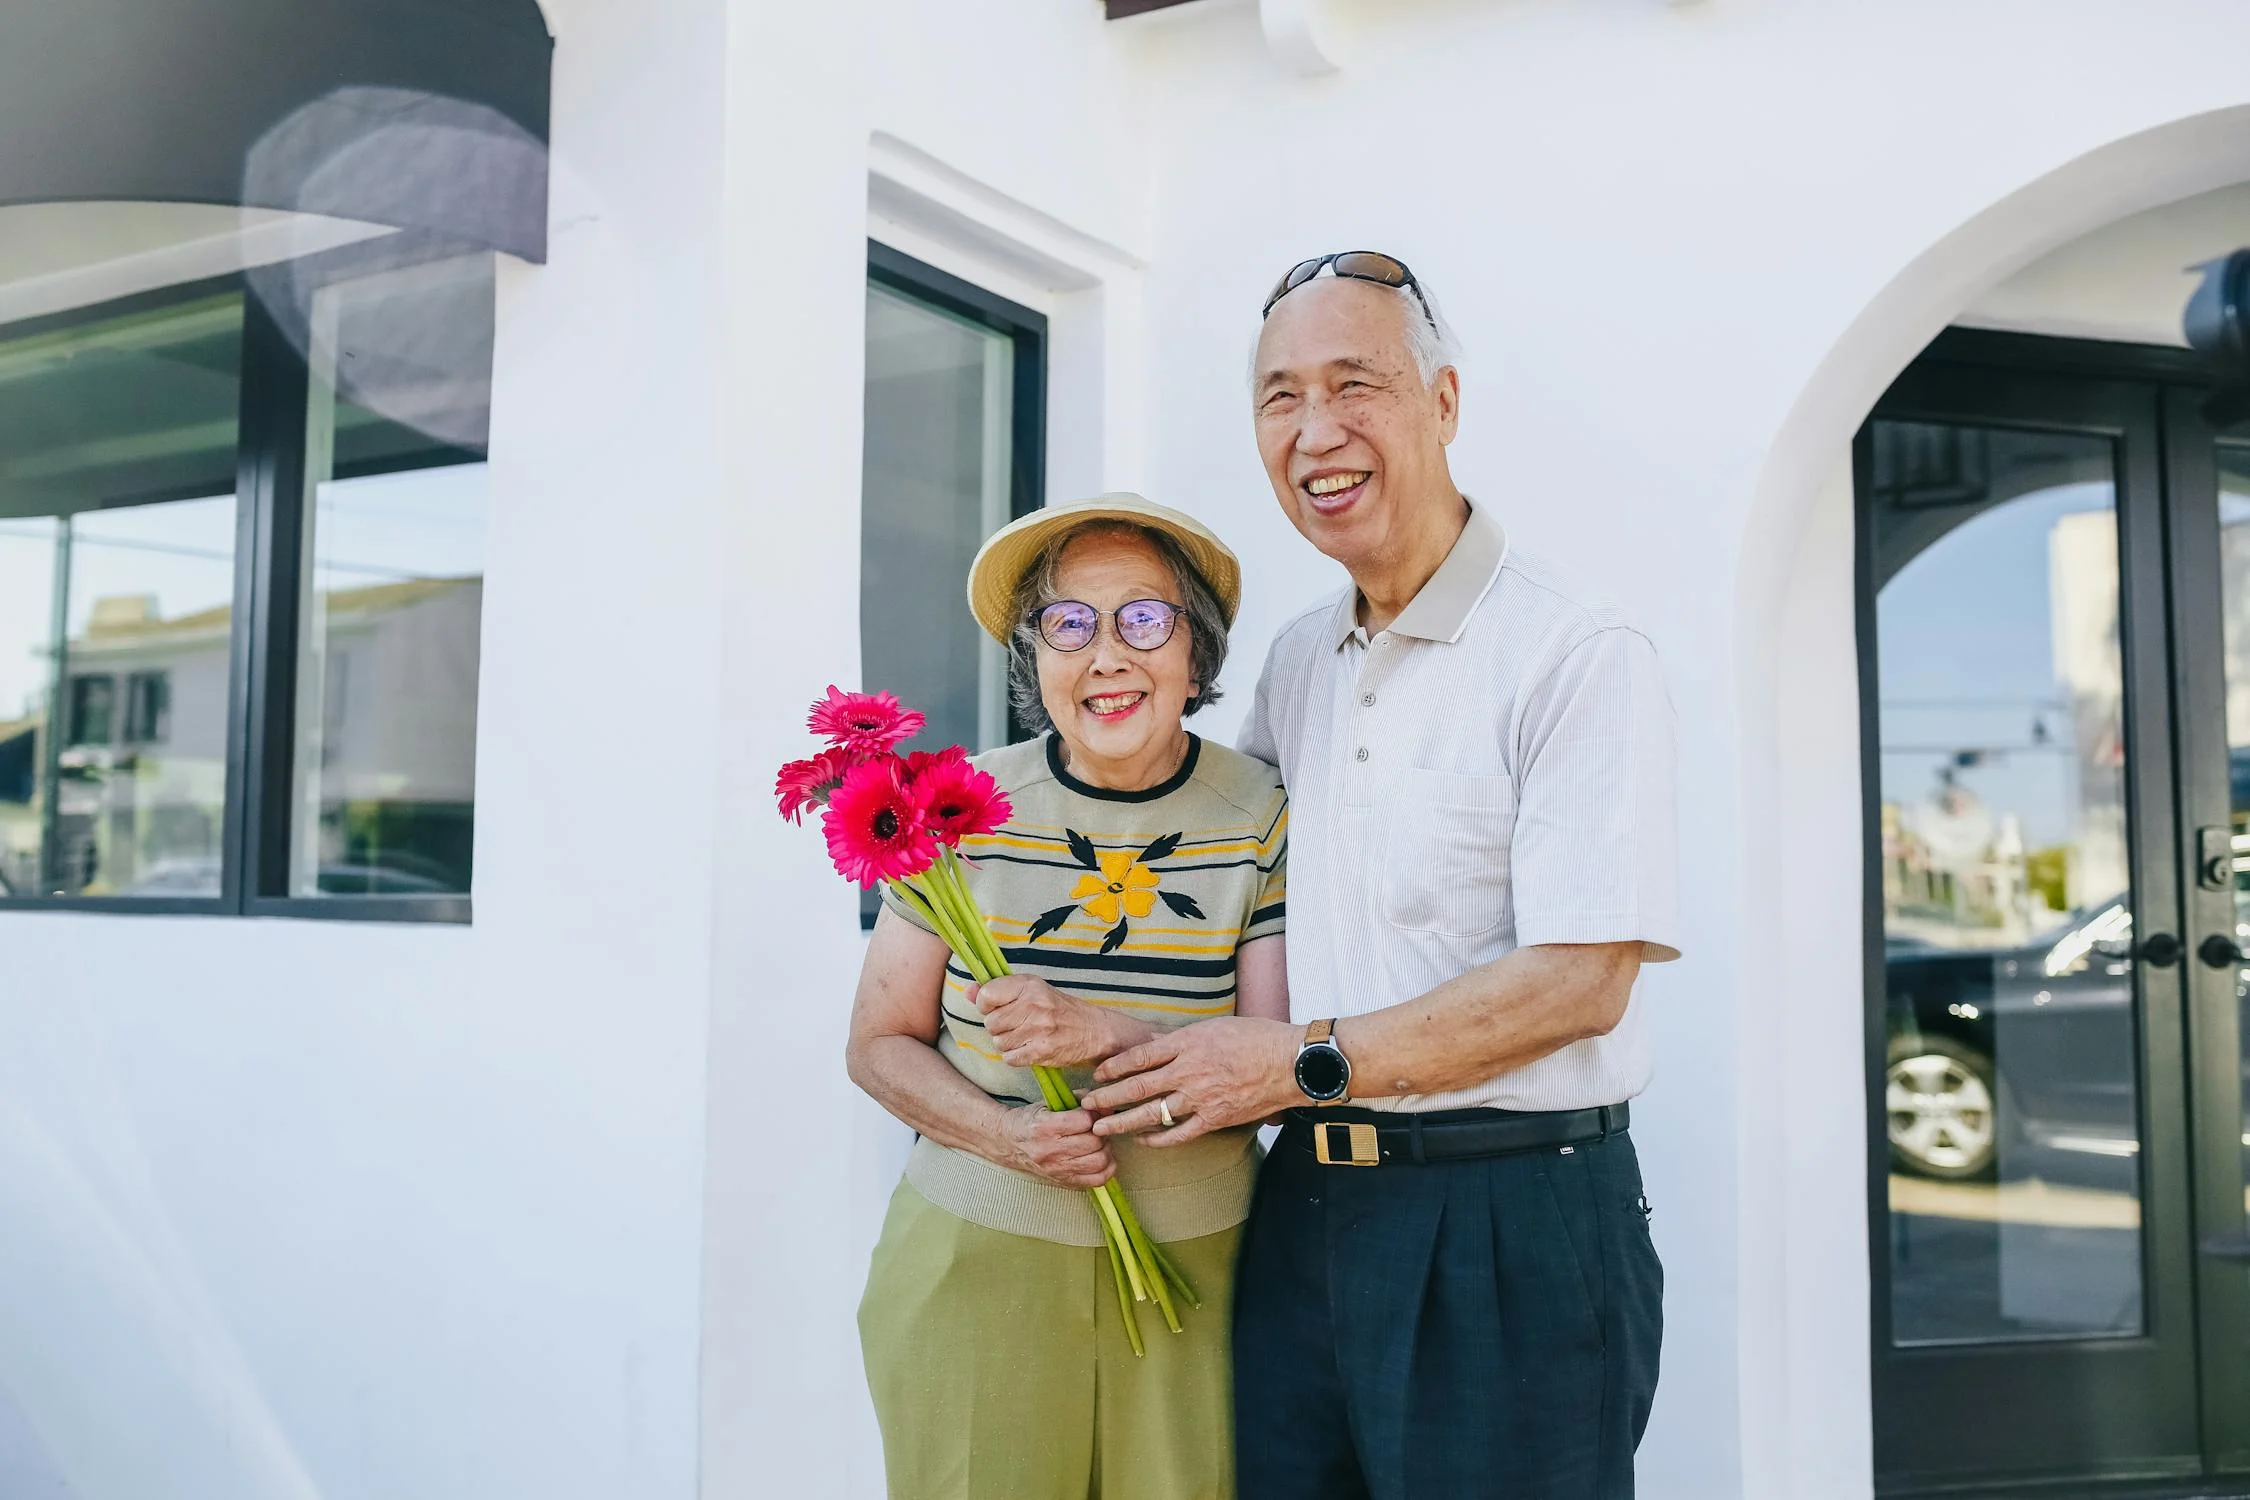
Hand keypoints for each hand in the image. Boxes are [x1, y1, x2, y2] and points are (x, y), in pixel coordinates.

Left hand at [971, 975, 1140, 1069]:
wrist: (1093, 1031)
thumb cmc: (1059, 1009)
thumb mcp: (1031, 991)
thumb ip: (998, 990)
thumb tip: (967, 991)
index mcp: (1029, 984)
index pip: (986, 996)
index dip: (987, 1006)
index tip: (999, 1008)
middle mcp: (1034, 1004)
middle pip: (990, 1023)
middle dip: (999, 1027)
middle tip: (1018, 1025)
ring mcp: (1038, 1028)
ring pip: (998, 1042)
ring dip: (1008, 1043)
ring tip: (1026, 1037)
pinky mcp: (1042, 1051)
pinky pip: (1010, 1058)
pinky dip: (1016, 1057)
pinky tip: (1030, 1049)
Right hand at [996, 1105, 1115, 1188]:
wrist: (1009, 1143)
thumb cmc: (1030, 1120)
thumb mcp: (1048, 1103)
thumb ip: (1077, 1099)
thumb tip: (1104, 1104)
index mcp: (1044, 1127)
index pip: (1084, 1121)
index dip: (1095, 1114)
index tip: (1094, 1112)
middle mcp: (1049, 1151)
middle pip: (1094, 1142)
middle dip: (1101, 1131)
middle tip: (1098, 1127)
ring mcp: (1057, 1169)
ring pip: (1098, 1161)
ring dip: (1105, 1149)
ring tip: (1099, 1142)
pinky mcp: (1064, 1181)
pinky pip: (1097, 1180)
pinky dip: (1106, 1168)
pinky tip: (1100, 1157)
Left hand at [1081, 1017, 1301, 1146]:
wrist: (1290, 1063)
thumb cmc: (1257, 1038)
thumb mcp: (1215, 1028)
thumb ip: (1183, 1040)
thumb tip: (1156, 1045)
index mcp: (1188, 1043)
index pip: (1140, 1056)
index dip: (1114, 1066)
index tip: (1097, 1073)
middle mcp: (1189, 1071)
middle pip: (1138, 1086)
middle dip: (1107, 1096)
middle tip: (1084, 1104)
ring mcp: (1200, 1097)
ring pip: (1152, 1113)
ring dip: (1122, 1121)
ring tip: (1100, 1128)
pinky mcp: (1214, 1118)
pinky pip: (1178, 1133)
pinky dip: (1157, 1139)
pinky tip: (1142, 1140)